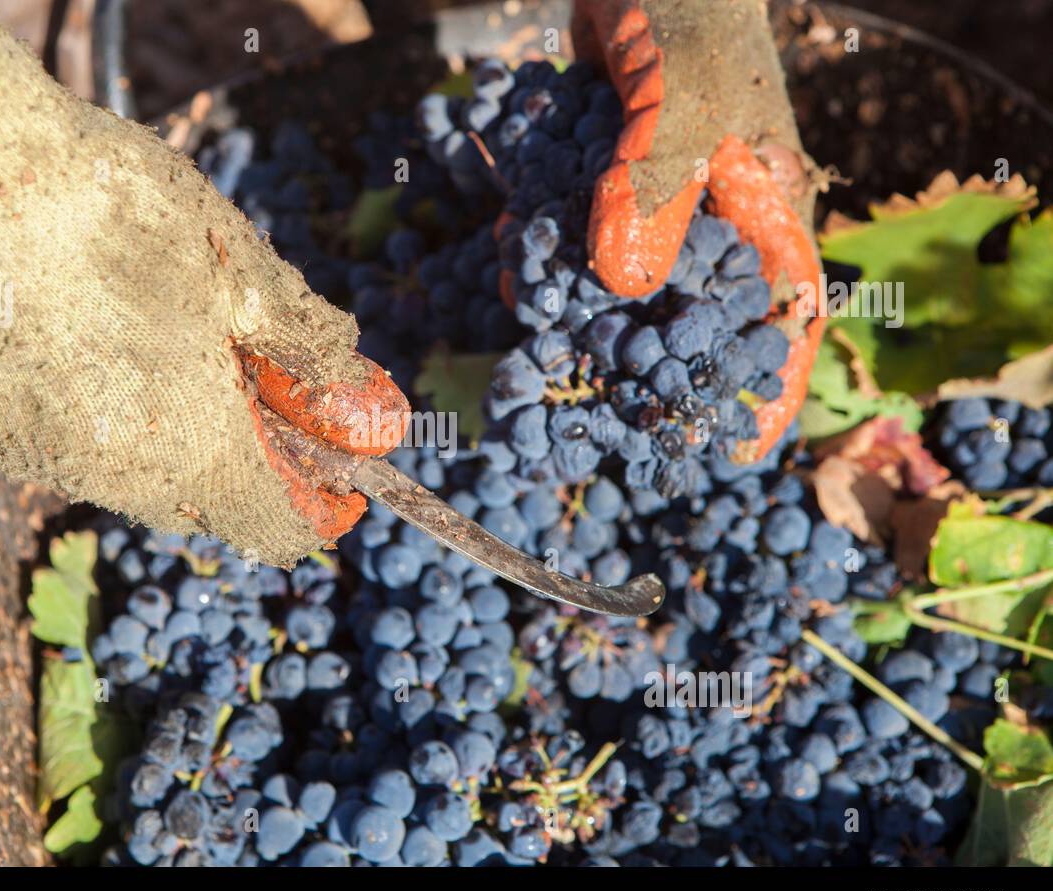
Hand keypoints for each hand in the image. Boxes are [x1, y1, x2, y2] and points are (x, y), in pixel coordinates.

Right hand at [0, 0, 407, 566]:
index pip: (271, 525)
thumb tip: (350, 380)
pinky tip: (79, 335)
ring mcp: (30, 454)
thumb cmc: (115, 205)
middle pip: (201, 503)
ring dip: (164, 435)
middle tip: (256, 389)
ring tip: (165, 343)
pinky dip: (89, 411)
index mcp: (189, 448)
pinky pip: (55, 442)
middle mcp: (108, 476)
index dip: (314, 510)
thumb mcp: (239, 265)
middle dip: (241, 463)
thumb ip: (304, 340)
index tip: (335, 476)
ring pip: (125, 475)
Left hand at [571, 0, 822, 459]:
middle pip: (688, 314)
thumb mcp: (681, 104)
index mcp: (762, 206)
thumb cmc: (686, 18)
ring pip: (618, 284)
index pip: (780, 310)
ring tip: (529, 341)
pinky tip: (507, 270)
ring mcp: (651, 201)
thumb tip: (623, 287)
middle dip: (641, 362)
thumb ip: (654, 192)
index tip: (739, 450)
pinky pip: (574, 239)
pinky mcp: (602, 182)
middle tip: (594, 413)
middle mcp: (710, 217)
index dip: (765, 383)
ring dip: (572, 311)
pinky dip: (541, 255)